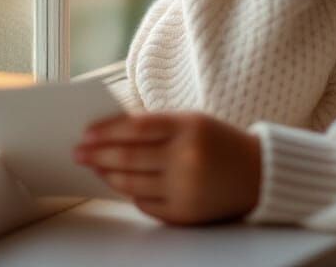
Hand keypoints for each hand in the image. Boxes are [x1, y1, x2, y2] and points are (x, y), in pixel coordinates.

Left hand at [72, 110, 261, 225]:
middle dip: (98, 155)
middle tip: (78, 152)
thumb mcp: (194, 121)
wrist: (258, 173)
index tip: (86, 133)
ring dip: (108, 176)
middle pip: (129, 158)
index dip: (107, 131)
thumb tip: (111, 133)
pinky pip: (145, 205)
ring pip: (132, 184)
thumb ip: (157, 126)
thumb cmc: (220, 142)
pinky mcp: (184, 214)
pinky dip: (130, 194)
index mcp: (189, 127)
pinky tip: (120, 185)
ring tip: (96, 168)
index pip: (137, 127)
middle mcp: (186, 158)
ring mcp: (184, 189)